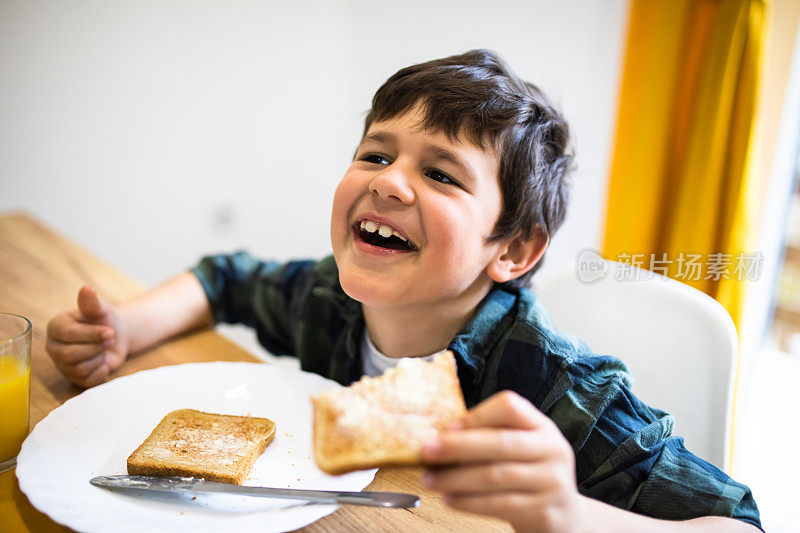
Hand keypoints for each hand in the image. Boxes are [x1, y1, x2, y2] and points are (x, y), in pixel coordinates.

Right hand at [46, 286, 129, 387]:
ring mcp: (62, 364)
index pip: (68, 334)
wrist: (115, 336)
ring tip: (103, 349)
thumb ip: (92, 302)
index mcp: (56, 326)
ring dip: (99, 359)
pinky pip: (87, 382)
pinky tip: (103, 362)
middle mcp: (54, 346)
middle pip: (70, 355)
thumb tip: (87, 289)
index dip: (91, 334)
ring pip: (79, 369)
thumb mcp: (100, 309)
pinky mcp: (73, 378)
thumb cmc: (104, 320)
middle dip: (96, 348)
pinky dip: (101, 372)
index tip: (110, 331)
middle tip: (109, 339)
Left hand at [421, 390, 585, 532]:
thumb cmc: (529, 477)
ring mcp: (552, 482)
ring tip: (431, 480)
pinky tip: (450, 499)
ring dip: (456, 478)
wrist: (565, 518)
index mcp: (541, 426)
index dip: (476, 415)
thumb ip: (489, 439)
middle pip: (501, 442)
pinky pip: (499, 504)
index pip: (509, 406)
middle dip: (458, 446)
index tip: (447, 427)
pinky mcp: (544, 511)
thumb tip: (439, 437)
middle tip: (427, 450)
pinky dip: (469, 502)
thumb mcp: (520, 450)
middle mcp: (552, 449)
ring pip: (496, 475)